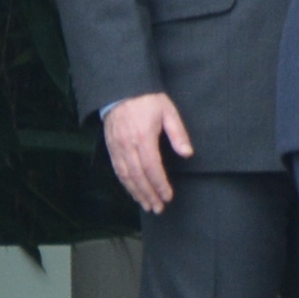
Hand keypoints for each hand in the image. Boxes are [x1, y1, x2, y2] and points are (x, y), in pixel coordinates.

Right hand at [103, 93, 193, 213]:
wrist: (122, 90)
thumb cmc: (148, 100)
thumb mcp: (168, 111)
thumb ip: (178, 133)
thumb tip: (187, 154)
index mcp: (143, 137)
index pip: (152, 167)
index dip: (160, 184)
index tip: (168, 196)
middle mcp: (128, 146)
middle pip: (138, 176)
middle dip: (149, 194)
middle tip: (158, 208)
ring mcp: (117, 148)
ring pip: (125, 177)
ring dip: (137, 193)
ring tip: (147, 205)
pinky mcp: (111, 148)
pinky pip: (117, 171)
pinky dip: (126, 184)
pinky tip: (134, 192)